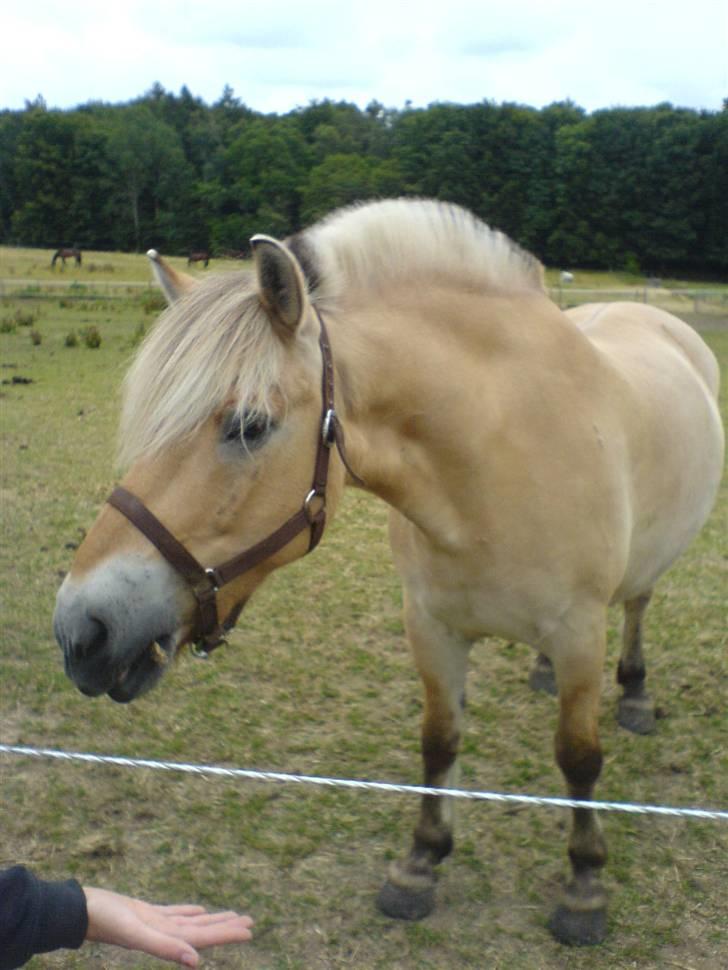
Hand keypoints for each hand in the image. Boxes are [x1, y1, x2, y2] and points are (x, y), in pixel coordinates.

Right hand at [83, 886, 253, 966]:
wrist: (79, 910)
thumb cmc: (106, 920)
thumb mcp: (137, 932)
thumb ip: (165, 947)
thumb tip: (195, 961)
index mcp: (165, 938)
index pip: (203, 938)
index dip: (226, 934)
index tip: (248, 930)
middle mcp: (163, 933)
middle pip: (201, 931)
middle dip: (226, 927)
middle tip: (250, 922)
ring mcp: (155, 923)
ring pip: (191, 922)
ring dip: (212, 920)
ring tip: (232, 916)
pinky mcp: (145, 912)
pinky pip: (174, 913)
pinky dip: (190, 912)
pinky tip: (200, 911)